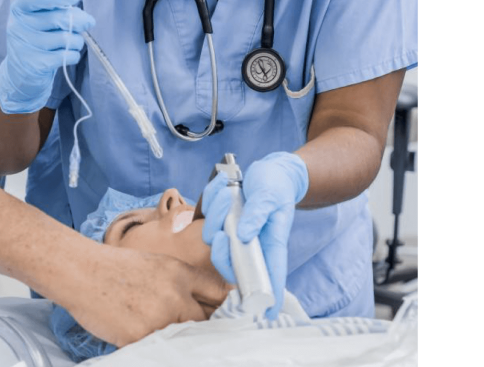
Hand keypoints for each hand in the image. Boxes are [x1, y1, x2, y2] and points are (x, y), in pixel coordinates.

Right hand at [0, 0, 95, 113]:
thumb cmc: (33, 40)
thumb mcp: (35, 17)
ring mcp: (25, 46)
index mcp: (18, 9)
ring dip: (77, 41)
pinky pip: (66, 56)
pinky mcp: (34, 65)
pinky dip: (74, 55)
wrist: (20, 74)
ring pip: (66, 38)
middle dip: (80, 20)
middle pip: (59, 18)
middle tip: (88, 22)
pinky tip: (70, 55)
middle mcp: (18, 26)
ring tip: (74, 42)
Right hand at [66, 246, 229, 347]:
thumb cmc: (116, 268)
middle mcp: (174, 295)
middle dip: (202, 325)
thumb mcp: (156, 263)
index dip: (225, 305)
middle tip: (196, 328)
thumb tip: (206, 300)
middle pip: (206, 320)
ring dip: (180, 337)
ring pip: (184, 337)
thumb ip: (182, 281)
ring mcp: (158, 318)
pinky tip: (143, 333)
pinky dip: (155, 345)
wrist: (82, 272)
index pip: (218, 293)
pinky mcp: (141, 337)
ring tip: (163, 327)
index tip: (229, 313)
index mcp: (180, 273)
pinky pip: (159, 348)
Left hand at [201, 152, 309, 320]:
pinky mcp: (222, 220)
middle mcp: (250, 244)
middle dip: (220, 248)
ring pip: (213, 237)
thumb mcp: (271, 196)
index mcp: (269, 245)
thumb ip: (258, 215)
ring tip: (230, 193)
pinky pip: (207, 215)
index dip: (267, 298)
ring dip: (216, 214)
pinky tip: (223, 188)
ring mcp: (234, 232)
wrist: (271, 170)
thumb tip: (244, 235)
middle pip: (228, 263)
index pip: (268, 277)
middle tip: (222, 230)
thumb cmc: (276, 186)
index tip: (266, 314)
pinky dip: (211, 200)